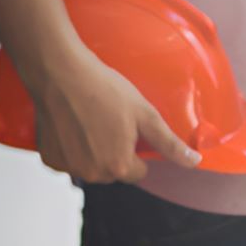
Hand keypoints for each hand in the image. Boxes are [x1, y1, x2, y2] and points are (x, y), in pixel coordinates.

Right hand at [26, 47, 199, 182]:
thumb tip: (195, 163)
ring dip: (93, 153)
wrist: (60, 72)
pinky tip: (71, 127)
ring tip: (89, 123)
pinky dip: (71, 150)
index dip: (135, 151)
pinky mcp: (49, 158)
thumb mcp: (146, 115)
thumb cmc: (104, 90)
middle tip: (108, 123)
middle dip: (114, 153)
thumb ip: (170, 144)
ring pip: (90, 168)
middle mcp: (93, 173)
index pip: (138, 172)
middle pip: (113, 172)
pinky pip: (67, 162)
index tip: (127, 130)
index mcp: (119, 166)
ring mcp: (68, 167)